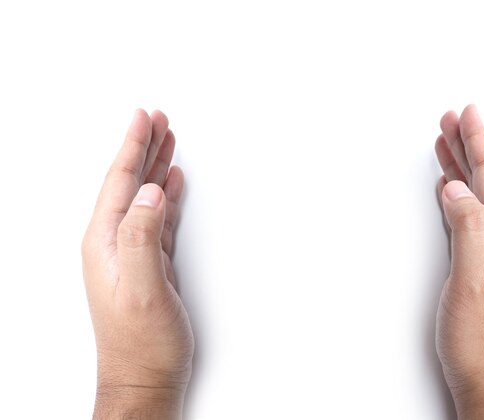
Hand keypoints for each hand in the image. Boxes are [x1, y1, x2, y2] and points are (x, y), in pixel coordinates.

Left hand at [82, 110, 192, 418]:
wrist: (145, 377)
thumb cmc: (140, 343)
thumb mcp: (141, 289)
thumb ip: (142, 237)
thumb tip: (151, 192)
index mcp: (106, 242)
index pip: (120, 182)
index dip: (132, 147)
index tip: (143, 117)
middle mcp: (114, 243)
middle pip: (130, 182)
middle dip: (144, 147)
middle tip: (157, 117)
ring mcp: (132, 252)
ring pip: (146, 196)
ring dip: (156, 166)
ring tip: (166, 140)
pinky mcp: (150, 263)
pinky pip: (159, 217)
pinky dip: (167, 195)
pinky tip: (172, 184)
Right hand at [434, 105, 483, 418]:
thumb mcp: (477, 277)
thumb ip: (470, 227)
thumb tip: (459, 187)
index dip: (478, 141)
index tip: (467, 113)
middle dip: (468, 145)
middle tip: (452, 118)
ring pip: (475, 194)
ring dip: (462, 166)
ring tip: (447, 144)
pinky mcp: (480, 264)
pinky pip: (468, 214)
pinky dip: (457, 194)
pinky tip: (450, 190)